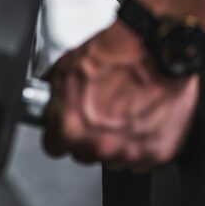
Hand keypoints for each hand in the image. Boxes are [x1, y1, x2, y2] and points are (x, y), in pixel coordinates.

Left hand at [43, 21, 197, 170]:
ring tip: (126, 111)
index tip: (69, 126)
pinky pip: (144, 158)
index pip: (54, 147)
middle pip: (85, 154)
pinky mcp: (157, 153)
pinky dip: (144, 142)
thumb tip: (47, 103)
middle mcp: (99, 145)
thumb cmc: (116, 54)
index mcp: (71, 128)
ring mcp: (129, 152)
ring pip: (115, 158)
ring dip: (118, 141)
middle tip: (103, 111)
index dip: (62, 133)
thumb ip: (53, 96)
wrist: (155, 47)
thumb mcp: (65, 67)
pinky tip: (144, 117)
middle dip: (90, 137)